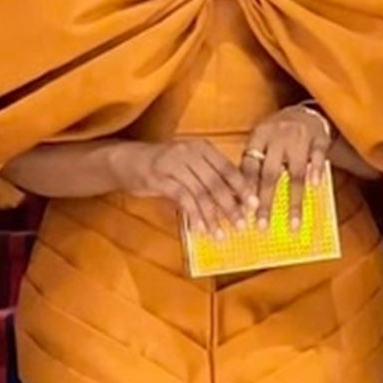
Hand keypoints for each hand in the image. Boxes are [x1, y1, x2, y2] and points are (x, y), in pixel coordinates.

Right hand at [110, 139, 258, 237]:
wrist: (127, 161)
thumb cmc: (163, 167)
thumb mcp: (189, 166)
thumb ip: (209, 177)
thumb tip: (234, 201)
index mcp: (202, 148)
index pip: (228, 168)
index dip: (243, 188)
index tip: (255, 206)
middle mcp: (191, 152)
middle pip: (217, 182)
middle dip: (231, 207)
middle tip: (242, 226)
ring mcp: (175, 163)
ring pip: (201, 192)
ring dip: (213, 216)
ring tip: (221, 235)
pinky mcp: (160, 177)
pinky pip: (183, 198)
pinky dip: (194, 215)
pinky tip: (201, 229)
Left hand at [241, 105, 332, 230]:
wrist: (305, 111)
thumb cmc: (278, 134)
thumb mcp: (261, 142)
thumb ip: (253, 166)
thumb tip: (239, 202)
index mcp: (258, 137)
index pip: (249, 166)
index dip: (245, 190)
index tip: (243, 214)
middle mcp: (277, 136)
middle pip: (270, 174)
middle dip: (265, 202)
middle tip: (262, 226)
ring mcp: (299, 136)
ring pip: (296, 172)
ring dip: (294, 200)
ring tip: (293, 223)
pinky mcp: (319, 137)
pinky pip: (318, 156)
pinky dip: (316, 171)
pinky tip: (315, 187)